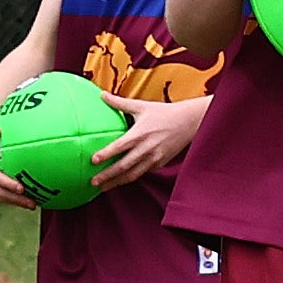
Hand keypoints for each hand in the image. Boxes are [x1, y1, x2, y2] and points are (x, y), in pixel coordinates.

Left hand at [94, 91, 211, 183]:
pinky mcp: (160, 163)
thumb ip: (120, 103)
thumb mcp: (141, 106)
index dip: (106, 154)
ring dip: (117, 182)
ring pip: (133, 174)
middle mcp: (146, 148)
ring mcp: (154, 158)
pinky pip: (143, 173)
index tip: (93, 161)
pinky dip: (131, 178)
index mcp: (140, 133)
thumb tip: (102, 94)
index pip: (119, 146)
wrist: (189, 122)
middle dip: (107, 175)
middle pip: (124, 166)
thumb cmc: (164, 112)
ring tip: (104, 188)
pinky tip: (120, 182)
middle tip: (93, 182)